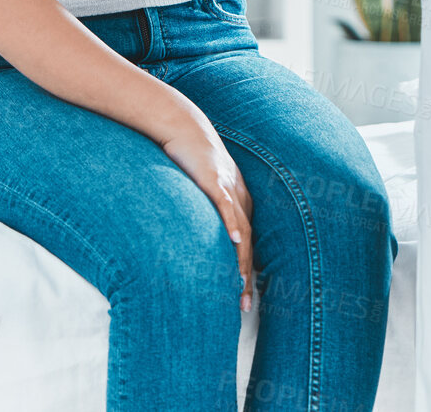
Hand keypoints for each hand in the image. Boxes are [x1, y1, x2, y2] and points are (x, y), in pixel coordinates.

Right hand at [160, 116, 255, 311]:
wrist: (182, 124)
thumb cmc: (187, 156)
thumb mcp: (198, 187)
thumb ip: (201, 208)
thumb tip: (191, 235)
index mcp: (237, 200)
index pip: (246, 243)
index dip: (245, 270)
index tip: (242, 296)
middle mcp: (239, 197)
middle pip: (248, 243)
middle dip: (246, 276)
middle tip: (243, 305)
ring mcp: (228, 188)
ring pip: (240, 230)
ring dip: (242, 260)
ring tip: (241, 285)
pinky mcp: (214, 179)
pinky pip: (226, 205)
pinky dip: (231, 224)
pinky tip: (235, 242)